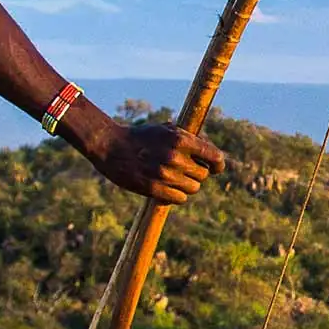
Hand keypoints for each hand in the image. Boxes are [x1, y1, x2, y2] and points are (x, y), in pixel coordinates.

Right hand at [78, 117, 225, 204]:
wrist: (111, 146)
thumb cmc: (141, 137)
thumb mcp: (165, 130)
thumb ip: (187, 139)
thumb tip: (208, 150)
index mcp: (180, 139)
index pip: (214, 156)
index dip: (218, 164)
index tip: (215, 167)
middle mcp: (175, 157)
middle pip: (203, 174)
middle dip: (198, 173)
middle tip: (186, 171)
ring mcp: (164, 174)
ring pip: (193, 188)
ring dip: (188, 185)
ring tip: (176, 179)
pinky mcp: (154, 189)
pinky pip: (180, 198)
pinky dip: (177, 195)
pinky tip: (169, 188)